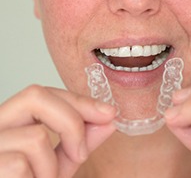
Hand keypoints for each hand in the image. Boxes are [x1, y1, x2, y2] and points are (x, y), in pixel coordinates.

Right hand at [0, 85, 116, 177]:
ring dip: (51, 167)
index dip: (78, 100)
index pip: (44, 93)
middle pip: (35, 96)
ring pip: (35, 136)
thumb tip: (109, 119)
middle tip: (81, 153)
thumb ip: (81, 140)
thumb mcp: (59, 163)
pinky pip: (21, 164)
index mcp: (12, 120)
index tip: (108, 113)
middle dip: (70, 121)